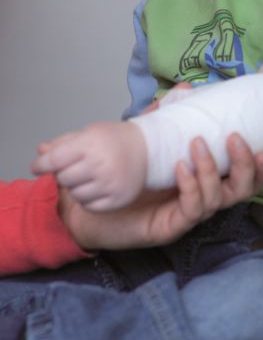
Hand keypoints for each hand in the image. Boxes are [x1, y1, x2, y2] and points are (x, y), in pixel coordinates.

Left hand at [31, 121, 147, 211]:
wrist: (148, 150)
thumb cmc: (115, 140)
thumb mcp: (88, 133)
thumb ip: (62, 143)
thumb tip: (40, 152)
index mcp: (90, 144)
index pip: (54, 159)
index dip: (41, 164)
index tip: (37, 167)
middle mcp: (100, 165)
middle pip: (63, 178)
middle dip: (63, 174)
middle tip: (73, 167)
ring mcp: (109, 184)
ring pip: (75, 194)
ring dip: (76, 187)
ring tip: (87, 177)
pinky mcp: (116, 200)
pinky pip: (89, 206)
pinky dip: (88, 199)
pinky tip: (96, 187)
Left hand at [58, 133, 262, 249]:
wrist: (89, 203)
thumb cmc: (124, 175)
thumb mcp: (149, 140)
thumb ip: (167, 116)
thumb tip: (186, 89)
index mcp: (205, 180)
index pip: (244, 179)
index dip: (259, 169)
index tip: (261, 147)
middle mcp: (203, 199)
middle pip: (241, 191)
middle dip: (244, 166)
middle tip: (234, 140)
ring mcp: (188, 214)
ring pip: (218, 199)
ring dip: (211, 169)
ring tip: (196, 145)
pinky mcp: (171, 227)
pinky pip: (192, 210)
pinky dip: (191, 187)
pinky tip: (180, 169)